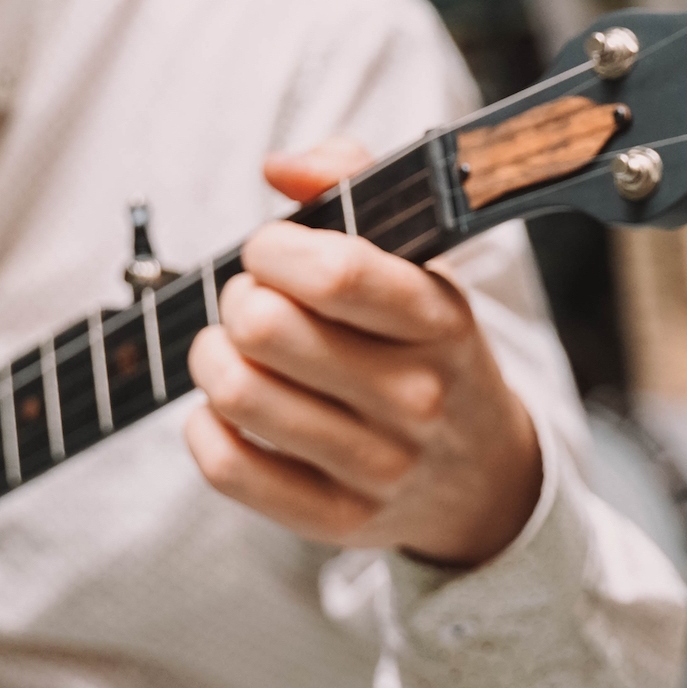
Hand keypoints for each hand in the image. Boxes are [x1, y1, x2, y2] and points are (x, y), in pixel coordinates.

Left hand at [185, 137, 543, 567]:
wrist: (482, 477)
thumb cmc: (426, 348)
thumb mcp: (420, 259)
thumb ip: (355, 182)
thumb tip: (279, 168)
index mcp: (439, 320)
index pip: (337, 272)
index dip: (273, 248)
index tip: (269, 250)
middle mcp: (416, 397)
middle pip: (266, 328)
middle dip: (238, 299)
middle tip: (252, 302)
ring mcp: (379, 466)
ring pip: (238, 394)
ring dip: (212, 357)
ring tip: (233, 350)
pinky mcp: (338, 519)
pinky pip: (230, 468)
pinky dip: (204, 428)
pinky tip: (224, 410)